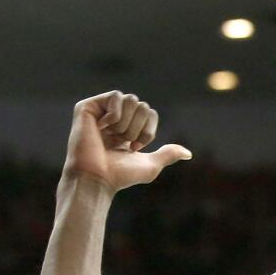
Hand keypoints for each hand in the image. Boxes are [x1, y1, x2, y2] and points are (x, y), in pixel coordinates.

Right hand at [62, 90, 191, 193]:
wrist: (97, 178)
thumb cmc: (120, 175)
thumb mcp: (150, 166)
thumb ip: (167, 154)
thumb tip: (188, 153)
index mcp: (126, 128)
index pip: (149, 113)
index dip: (148, 130)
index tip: (135, 148)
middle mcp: (113, 118)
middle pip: (142, 105)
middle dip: (138, 128)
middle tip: (123, 143)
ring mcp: (100, 111)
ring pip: (131, 99)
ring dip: (127, 124)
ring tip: (112, 138)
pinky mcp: (87, 107)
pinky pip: (115, 96)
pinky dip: (115, 115)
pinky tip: (102, 128)